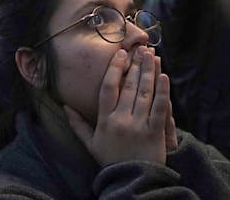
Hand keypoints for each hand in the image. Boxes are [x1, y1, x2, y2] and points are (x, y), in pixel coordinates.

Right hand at [65, 46, 171, 166]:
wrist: (132, 181)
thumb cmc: (111, 161)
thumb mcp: (91, 143)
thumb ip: (78, 124)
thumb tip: (65, 106)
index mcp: (105, 120)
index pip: (109, 88)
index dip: (115, 69)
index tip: (121, 54)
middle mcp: (122, 120)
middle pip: (129, 86)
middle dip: (136, 65)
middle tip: (141, 49)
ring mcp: (139, 125)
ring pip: (145, 93)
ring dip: (150, 72)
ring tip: (152, 55)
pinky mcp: (156, 131)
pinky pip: (160, 107)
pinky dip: (163, 91)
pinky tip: (165, 76)